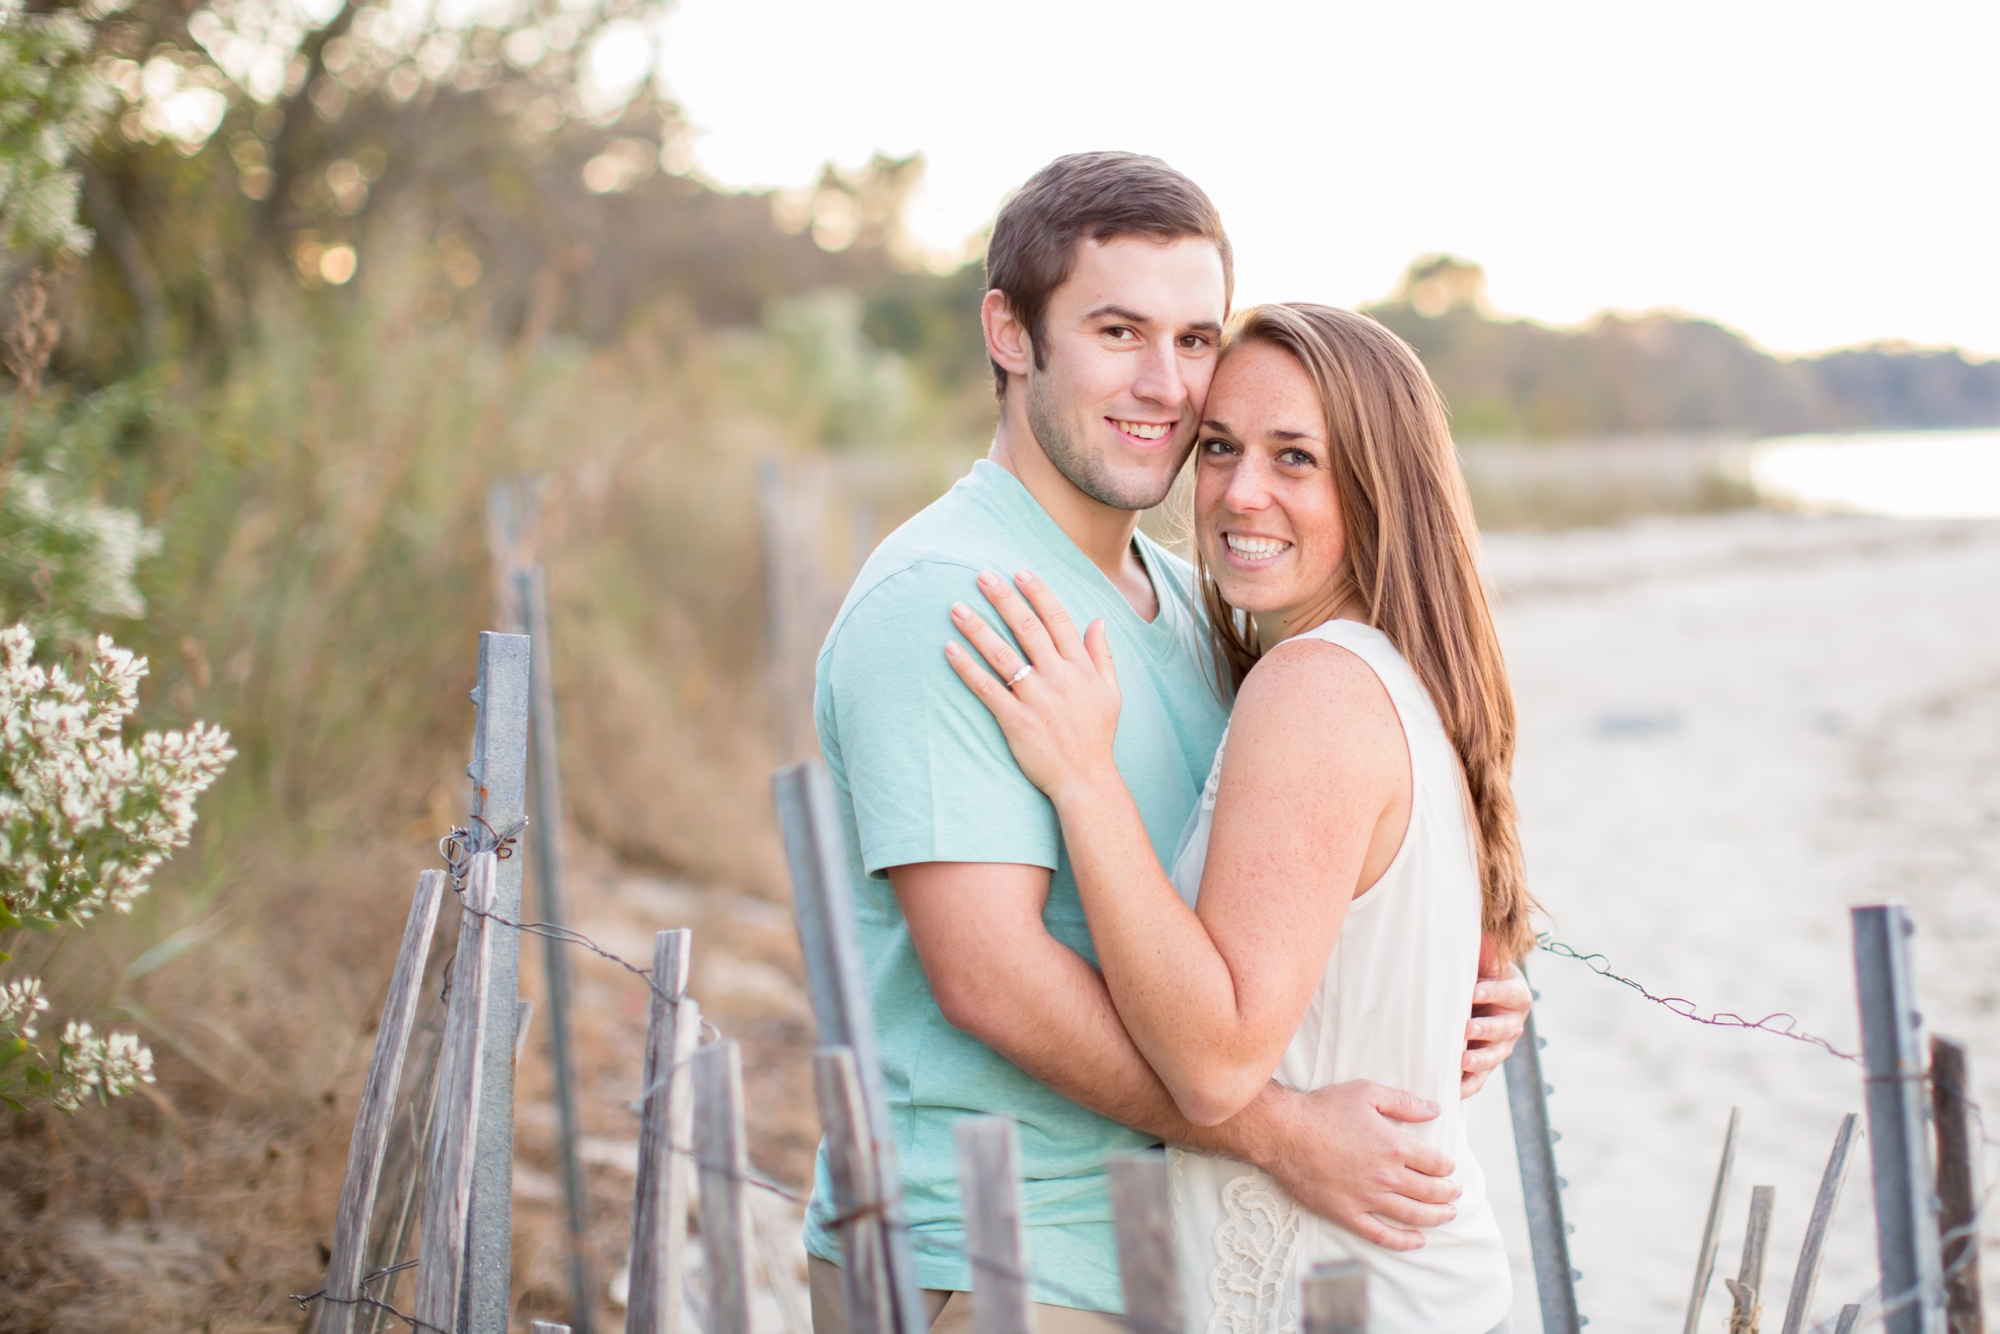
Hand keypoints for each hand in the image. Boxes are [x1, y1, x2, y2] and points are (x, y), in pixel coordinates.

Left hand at [944, 569, 1121, 803]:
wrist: (1085, 779)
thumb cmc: (1097, 735)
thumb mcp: (1111, 692)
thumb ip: (1102, 654)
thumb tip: (1098, 620)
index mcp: (1080, 667)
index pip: (1058, 620)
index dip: (1038, 593)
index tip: (1019, 572)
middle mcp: (1058, 678)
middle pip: (1027, 629)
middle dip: (1003, 599)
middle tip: (981, 576)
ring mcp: (1035, 699)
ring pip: (1002, 654)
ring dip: (978, 628)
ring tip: (956, 607)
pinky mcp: (1015, 720)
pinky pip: (986, 688)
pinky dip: (967, 668)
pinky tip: (950, 649)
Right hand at [1252, 1080, 1459, 1250]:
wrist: (1285, 1133)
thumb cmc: (1323, 1109)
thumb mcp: (1366, 1093)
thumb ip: (1403, 1102)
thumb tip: (1434, 1109)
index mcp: (1394, 1146)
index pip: (1435, 1163)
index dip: (1447, 1166)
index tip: (1449, 1167)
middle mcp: (1386, 1176)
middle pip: (1430, 1191)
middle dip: (1448, 1193)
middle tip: (1455, 1192)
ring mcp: (1368, 1198)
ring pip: (1413, 1215)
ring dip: (1436, 1217)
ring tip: (1447, 1215)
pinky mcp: (1348, 1214)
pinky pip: (1382, 1235)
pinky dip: (1404, 1241)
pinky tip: (1417, 1241)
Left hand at [1461, 936, 1529, 1096]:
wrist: (1479, 999)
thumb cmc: (1478, 974)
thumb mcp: (1484, 961)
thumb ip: (1485, 951)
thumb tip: (1483, 934)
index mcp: (1516, 994)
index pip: (1507, 993)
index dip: (1492, 992)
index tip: (1473, 991)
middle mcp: (1513, 1023)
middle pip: (1503, 1028)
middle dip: (1485, 1029)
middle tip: (1465, 1029)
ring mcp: (1501, 1047)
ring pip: (1494, 1056)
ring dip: (1479, 1060)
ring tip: (1462, 1061)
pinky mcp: (1487, 1066)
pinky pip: (1480, 1080)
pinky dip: (1468, 1085)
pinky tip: (1454, 1089)